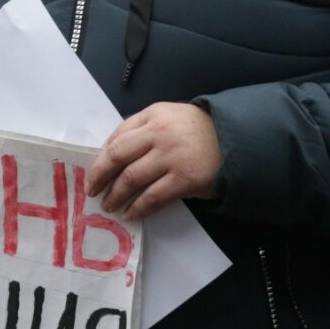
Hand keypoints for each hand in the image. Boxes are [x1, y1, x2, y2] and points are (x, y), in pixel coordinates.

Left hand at [86, 103, 222, 220]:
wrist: (237, 139)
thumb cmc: (197, 130)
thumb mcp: (167, 118)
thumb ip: (141, 130)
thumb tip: (110, 155)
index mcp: (152, 115)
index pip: (117, 136)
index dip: (101, 157)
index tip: (94, 172)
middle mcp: (159, 133)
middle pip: (118, 156)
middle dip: (100, 176)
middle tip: (92, 190)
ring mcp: (172, 157)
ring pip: (132, 179)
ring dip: (116, 195)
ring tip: (108, 205)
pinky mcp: (185, 179)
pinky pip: (153, 197)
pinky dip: (138, 208)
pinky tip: (130, 214)